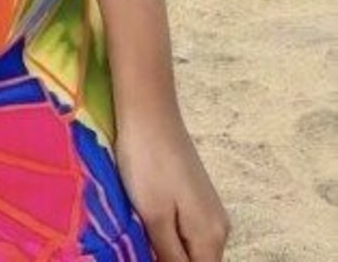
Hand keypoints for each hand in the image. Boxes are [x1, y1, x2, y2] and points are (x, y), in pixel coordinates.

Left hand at [116, 105, 229, 261]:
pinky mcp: (195, 195)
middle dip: (167, 259)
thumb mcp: (154, 217)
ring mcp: (208, 209)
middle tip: (139, 240)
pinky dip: (167, 232)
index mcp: (211, 237)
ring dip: (166, 249)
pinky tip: (145, 219)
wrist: (149, 111)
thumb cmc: (147, 162)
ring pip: (189, 247)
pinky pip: (185, 229)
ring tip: (140, 231)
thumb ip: (169, 257)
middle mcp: (219, 227)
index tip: (145, 253)